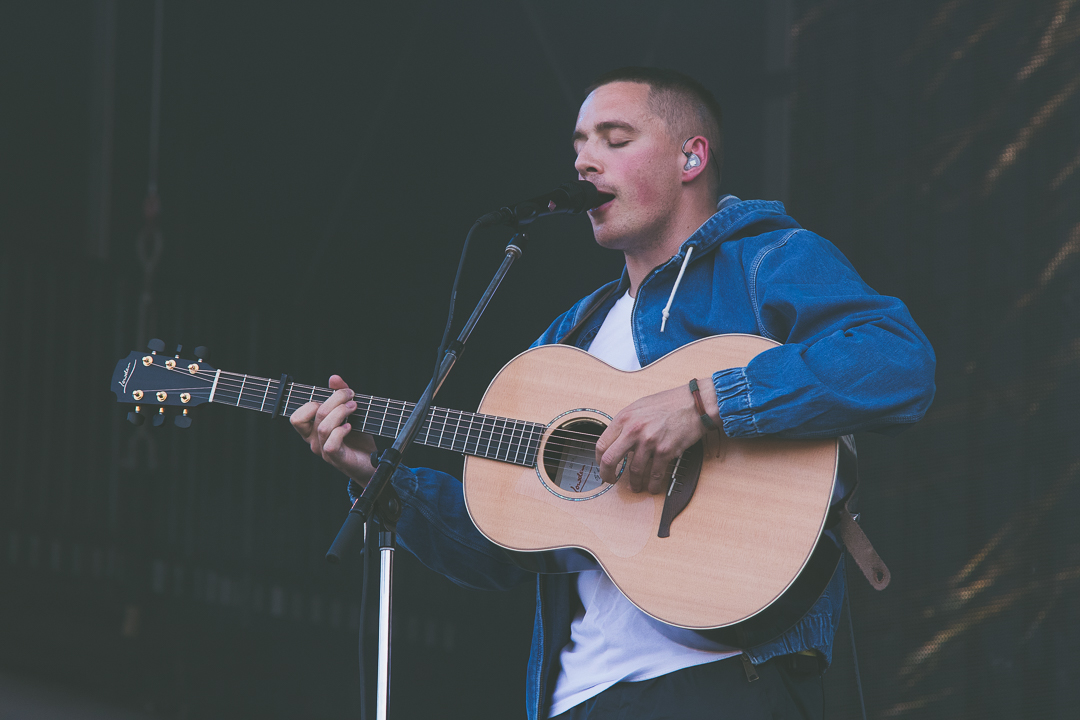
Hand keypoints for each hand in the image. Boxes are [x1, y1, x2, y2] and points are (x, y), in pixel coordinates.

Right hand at [290, 375, 377, 484]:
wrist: (370, 462)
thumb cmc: (357, 438)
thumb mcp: (349, 413)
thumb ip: (339, 395)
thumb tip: (333, 378)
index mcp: (312, 430)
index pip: (297, 417)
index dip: (312, 402)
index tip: (335, 395)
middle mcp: (314, 441)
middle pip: (314, 414)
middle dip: (334, 399)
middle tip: (351, 396)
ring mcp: (324, 451)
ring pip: (323, 427)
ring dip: (341, 412)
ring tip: (354, 407)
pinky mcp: (337, 458)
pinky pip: (331, 444)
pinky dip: (341, 432)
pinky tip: (350, 427)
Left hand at [594, 378, 720, 493]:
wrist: (694, 404)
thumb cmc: (669, 403)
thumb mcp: (639, 407)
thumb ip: (626, 423)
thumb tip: (616, 440)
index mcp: (624, 418)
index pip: (602, 443)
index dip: (598, 459)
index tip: (602, 465)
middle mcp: (634, 430)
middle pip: (610, 459)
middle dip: (607, 474)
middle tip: (610, 480)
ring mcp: (649, 441)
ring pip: (633, 470)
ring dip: (634, 483)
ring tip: (635, 486)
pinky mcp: (665, 451)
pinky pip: (654, 474)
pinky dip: (652, 484)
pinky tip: (651, 487)